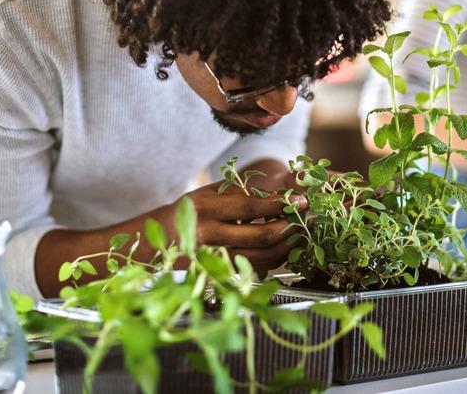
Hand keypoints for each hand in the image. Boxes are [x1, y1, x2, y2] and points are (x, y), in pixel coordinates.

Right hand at [159, 179, 307, 270]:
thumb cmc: (190, 210)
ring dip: (287, 245)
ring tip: (300, 232)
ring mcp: (214, 259)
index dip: (278, 205)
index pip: (250, 207)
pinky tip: (285, 246)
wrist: (162, 240)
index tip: (301, 201)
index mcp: (205, 209)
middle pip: (260, 236)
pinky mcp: (220, 274)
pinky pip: (256, 268)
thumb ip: (239, 191)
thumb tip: (280, 191)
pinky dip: (275, 257)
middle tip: (304, 218)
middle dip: (289, 227)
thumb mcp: (208, 192)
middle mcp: (208, 235)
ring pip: (262, 256)